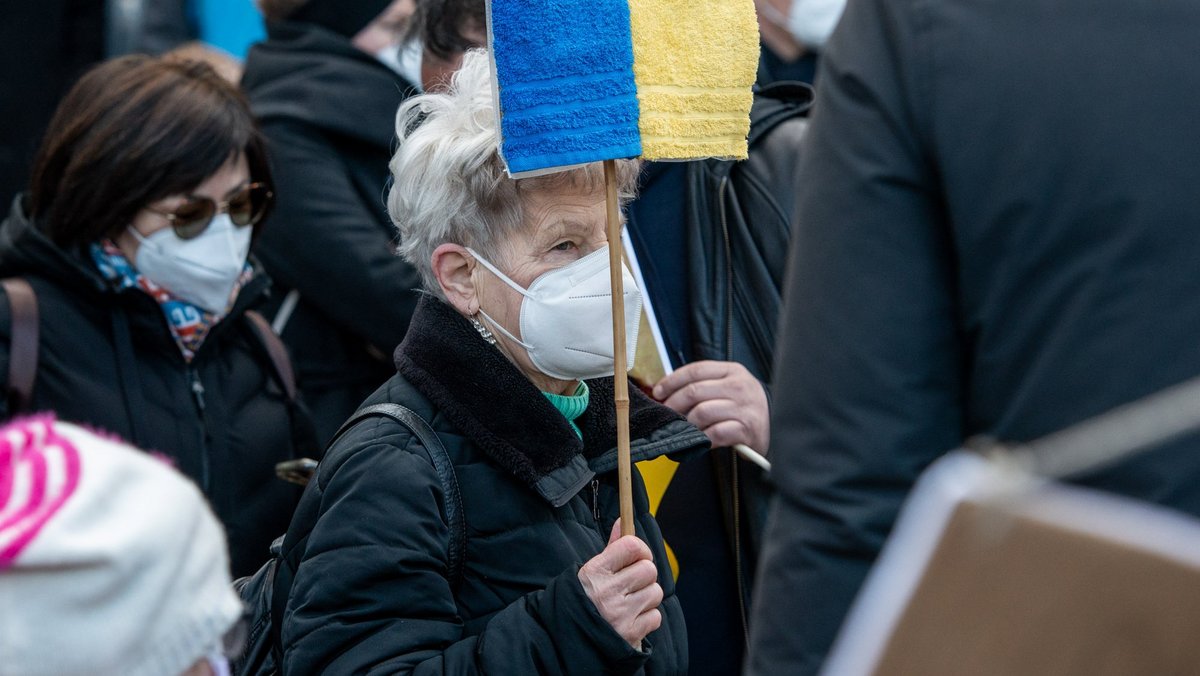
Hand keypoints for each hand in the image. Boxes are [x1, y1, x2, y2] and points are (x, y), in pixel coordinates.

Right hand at [578, 520, 663, 648]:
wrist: (567, 642)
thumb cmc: (582, 601)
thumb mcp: (589, 573)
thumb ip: (611, 549)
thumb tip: (623, 521)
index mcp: (595, 572)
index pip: (631, 546)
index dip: (640, 549)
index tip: (636, 556)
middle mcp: (607, 592)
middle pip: (649, 569)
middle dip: (644, 576)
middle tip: (632, 583)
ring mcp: (619, 615)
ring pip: (656, 593)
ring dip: (647, 597)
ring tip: (630, 603)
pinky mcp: (630, 634)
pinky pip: (655, 617)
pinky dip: (647, 618)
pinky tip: (631, 619)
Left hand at [652, 360, 769, 452]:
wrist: (775, 424)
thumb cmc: (744, 405)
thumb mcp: (729, 385)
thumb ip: (704, 384)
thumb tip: (667, 391)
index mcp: (732, 371)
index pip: (696, 370)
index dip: (672, 380)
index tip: (658, 392)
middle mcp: (739, 386)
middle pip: (695, 391)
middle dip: (674, 404)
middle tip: (667, 414)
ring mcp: (744, 407)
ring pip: (702, 412)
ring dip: (687, 423)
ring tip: (685, 428)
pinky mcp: (747, 429)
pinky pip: (715, 433)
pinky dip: (703, 438)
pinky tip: (700, 439)